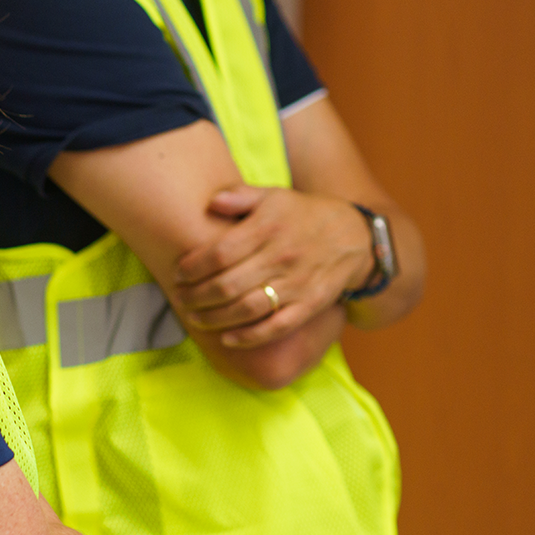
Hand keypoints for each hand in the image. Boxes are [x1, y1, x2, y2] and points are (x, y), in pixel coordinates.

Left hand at [170, 185, 373, 348]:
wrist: (355, 237)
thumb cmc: (305, 215)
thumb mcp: (275, 196)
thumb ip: (241, 196)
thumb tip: (211, 202)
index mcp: (269, 227)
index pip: (220, 252)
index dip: (193, 266)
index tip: (178, 273)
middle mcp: (281, 256)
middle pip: (228, 284)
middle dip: (197, 296)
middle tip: (180, 299)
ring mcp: (297, 283)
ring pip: (247, 308)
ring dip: (215, 318)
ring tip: (195, 318)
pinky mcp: (310, 305)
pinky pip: (277, 327)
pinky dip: (250, 337)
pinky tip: (228, 339)